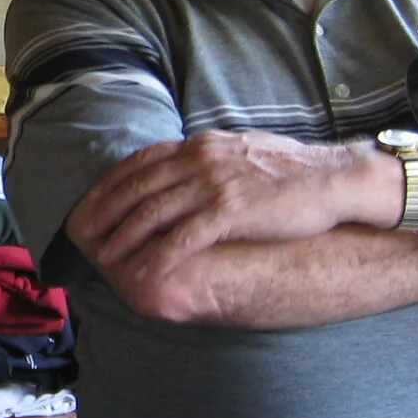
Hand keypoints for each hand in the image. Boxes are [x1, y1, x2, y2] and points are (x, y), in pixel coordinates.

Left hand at [65, 132, 390, 317]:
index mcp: (200, 146)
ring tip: (105, 258)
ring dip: (124, 237)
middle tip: (84, 236)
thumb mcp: (239, 153)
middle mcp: (200, 160)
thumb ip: (206, 160)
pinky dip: (158, 255)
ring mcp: (214, 185)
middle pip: (137, 187)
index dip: (111, 185)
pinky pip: (183, 237)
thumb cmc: (291, 172)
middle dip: (105, 213)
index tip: (91, 203)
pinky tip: (143, 272)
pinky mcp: (230, 212)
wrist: (333, 179)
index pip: (140, 162)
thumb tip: (181, 170)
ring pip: (152, 212)